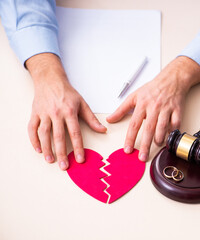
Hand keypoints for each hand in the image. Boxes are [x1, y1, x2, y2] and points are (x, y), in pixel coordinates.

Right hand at [26, 53, 106, 169]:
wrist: (50, 79)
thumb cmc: (67, 92)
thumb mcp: (83, 104)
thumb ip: (92, 119)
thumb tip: (103, 130)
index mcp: (69, 112)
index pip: (75, 133)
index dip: (78, 147)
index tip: (80, 159)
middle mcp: (56, 114)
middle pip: (58, 136)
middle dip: (62, 153)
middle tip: (64, 166)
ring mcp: (44, 114)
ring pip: (44, 134)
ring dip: (47, 149)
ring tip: (51, 161)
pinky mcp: (35, 113)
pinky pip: (32, 128)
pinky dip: (34, 140)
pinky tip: (38, 149)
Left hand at [106, 56, 199, 160]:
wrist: (171, 79)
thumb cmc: (153, 88)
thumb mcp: (134, 96)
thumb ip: (121, 109)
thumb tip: (109, 119)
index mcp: (142, 104)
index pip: (134, 124)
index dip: (130, 138)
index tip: (128, 149)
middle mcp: (154, 107)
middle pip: (149, 129)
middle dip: (145, 145)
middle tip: (142, 157)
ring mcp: (166, 108)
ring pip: (163, 127)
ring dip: (159, 138)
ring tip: (156, 145)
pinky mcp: (177, 109)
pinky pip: (176, 123)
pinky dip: (172, 131)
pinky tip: (169, 136)